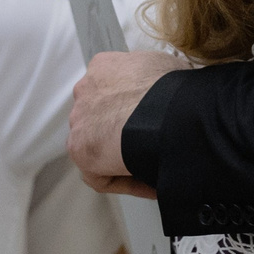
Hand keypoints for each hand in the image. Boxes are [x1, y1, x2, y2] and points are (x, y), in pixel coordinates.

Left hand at [69, 51, 182, 194]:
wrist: (165, 110)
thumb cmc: (173, 88)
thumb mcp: (168, 68)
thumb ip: (157, 79)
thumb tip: (170, 95)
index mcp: (104, 67)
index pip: (111, 92)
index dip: (131, 112)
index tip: (151, 125)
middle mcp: (86, 90)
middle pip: (100, 119)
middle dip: (121, 135)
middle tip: (149, 148)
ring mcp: (79, 120)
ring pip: (97, 147)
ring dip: (121, 160)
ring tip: (152, 171)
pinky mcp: (80, 149)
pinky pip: (101, 175)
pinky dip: (125, 182)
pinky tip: (150, 185)